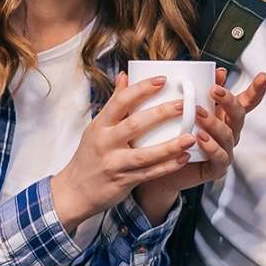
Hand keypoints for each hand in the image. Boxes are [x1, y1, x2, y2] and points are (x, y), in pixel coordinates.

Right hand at [51, 75, 200, 232]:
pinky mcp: (123, 181)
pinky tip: (183, 158)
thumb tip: (124, 76)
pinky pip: (149, 174)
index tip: (163, 80)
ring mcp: (114, 163)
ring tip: (190, 137)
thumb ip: (114, 104)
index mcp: (100, 126)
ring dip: (169, 146)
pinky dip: (167, 167)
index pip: (120, 102)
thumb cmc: (89, 156)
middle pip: (134, 125)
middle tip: (184, 104)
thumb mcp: (96, 128)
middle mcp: (105, 143)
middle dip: (161, 114)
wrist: (75, 190)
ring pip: (145, 154)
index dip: (141, 89)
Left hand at [133, 67, 265, 217]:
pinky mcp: (215, 168)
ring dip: (215, 122)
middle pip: (238, 114)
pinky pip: (220, 157)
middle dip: (229, 100)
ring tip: (199, 113)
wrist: (150, 170)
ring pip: (228, 134)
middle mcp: (225, 131)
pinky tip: (200, 138)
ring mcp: (223, 150)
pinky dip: (212, 147)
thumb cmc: (157, 138)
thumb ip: (145, 95)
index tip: (262, 75)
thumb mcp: (155, 113)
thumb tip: (127, 71)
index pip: (242, 100)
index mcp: (218, 114)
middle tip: (214, 90)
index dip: (255, 90)